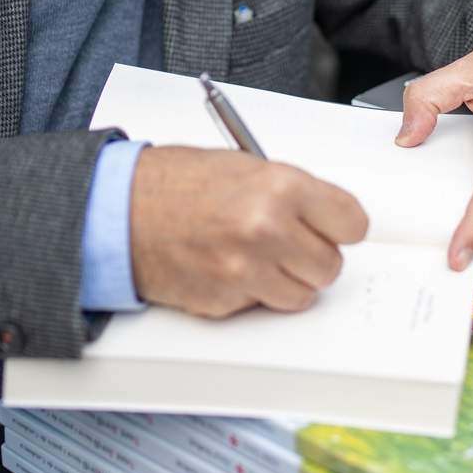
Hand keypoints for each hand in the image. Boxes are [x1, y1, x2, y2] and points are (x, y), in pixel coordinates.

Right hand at [129, 146, 368, 317]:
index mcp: (280, 187)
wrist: (120, 211)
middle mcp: (268, 229)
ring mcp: (246, 271)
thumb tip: (325, 217)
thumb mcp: (243, 166)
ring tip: (259, 256)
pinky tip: (228, 267)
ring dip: (288, 281)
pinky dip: (252, 293)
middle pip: (331, 266)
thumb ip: (291, 193)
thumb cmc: (173, 184)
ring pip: (303, 295)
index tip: (333, 227)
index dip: (341, 226)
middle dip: (313, 257)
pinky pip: (263, 306)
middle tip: (290, 242)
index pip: (353, 223)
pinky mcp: (226, 301)